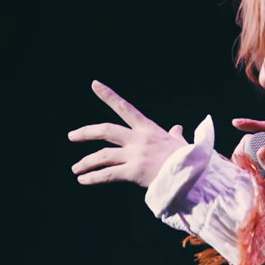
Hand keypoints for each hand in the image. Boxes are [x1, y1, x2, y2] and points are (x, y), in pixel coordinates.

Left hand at [68, 80, 187, 187]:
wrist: (193, 175)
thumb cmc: (189, 159)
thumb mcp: (179, 142)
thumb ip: (175, 135)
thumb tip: (177, 128)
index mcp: (148, 128)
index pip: (124, 107)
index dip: (108, 95)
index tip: (94, 84)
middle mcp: (138, 139)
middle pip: (105, 131)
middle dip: (86, 132)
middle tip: (71, 136)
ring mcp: (135, 155)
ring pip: (103, 155)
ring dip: (86, 162)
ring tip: (76, 169)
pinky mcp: (134, 172)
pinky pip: (108, 174)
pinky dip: (93, 177)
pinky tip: (83, 180)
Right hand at [231, 118, 264, 195]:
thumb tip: (261, 149)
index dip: (251, 124)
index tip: (235, 123)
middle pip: (255, 137)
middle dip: (243, 147)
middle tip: (240, 165)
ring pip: (250, 146)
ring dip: (242, 156)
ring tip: (245, 172)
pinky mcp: (263, 159)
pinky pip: (248, 154)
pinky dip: (242, 161)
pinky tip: (243, 172)